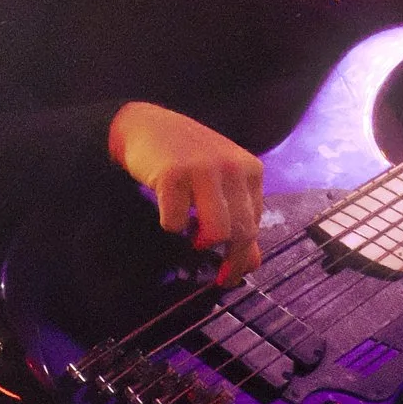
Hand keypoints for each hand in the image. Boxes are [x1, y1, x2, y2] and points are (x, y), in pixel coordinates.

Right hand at [109, 102, 266, 281]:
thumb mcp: (221, 185)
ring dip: (203, 242)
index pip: (255, 223)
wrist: (147, 125)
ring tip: (194, 239)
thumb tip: (253, 264)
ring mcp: (202, 169)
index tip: (233, 273)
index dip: (245, 254)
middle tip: (220, 278)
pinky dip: (172, 225)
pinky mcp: (172, 174)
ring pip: (217, 230)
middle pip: (242, 231)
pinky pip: (176, 220)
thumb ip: (239, 220)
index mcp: (250, 169)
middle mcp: (232, 167)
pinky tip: (170, 211)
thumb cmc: (187, 159)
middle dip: (231, 261)